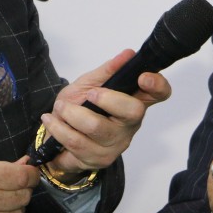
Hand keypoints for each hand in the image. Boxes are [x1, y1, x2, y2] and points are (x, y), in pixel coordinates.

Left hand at [40, 50, 172, 175]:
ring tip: (61, 108)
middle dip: (107, 99)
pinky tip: (52, 121)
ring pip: (97, 127)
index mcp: (135, 100)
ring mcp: (118, 143)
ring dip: (71, 114)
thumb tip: (128, 54)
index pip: (159, 93)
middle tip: (90, 94)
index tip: (143, 76)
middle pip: (133, 111)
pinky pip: (77, 142)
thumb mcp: (89, 83)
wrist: (56, 137)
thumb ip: (108, 70)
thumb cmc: (79, 107)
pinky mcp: (100, 159)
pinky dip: (59, 128)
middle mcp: (132, 124)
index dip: (157, 85)